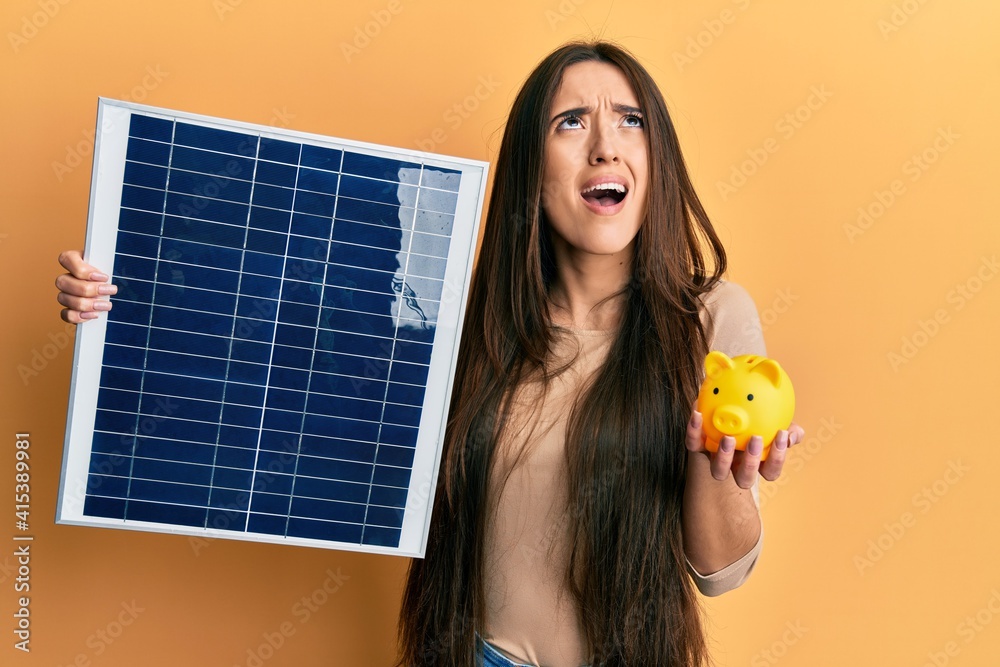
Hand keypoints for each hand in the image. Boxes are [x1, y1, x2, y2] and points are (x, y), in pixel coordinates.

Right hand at [55, 250, 116, 323]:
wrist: (112, 289)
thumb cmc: (109, 274)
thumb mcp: (109, 266)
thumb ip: (105, 267)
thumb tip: (106, 278)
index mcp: (73, 261)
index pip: (66, 259)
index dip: (82, 270)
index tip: (104, 277)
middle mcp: (66, 277)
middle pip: (63, 281)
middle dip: (88, 289)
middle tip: (109, 291)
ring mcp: (65, 293)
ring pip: (63, 298)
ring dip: (86, 303)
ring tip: (106, 305)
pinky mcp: (69, 309)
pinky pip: (66, 314)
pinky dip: (79, 316)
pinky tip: (94, 314)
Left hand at [685, 410, 804, 488]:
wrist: (729, 407)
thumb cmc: (758, 421)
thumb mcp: (777, 423)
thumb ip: (789, 429)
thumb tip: (791, 435)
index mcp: (758, 463)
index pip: (771, 471)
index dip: (777, 459)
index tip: (781, 436)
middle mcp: (737, 467)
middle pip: (745, 479)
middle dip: (751, 463)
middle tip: (756, 440)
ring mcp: (716, 459)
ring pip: (718, 472)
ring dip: (724, 457)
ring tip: (729, 438)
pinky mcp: (697, 447)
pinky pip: (693, 443)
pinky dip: (694, 430)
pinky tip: (698, 413)